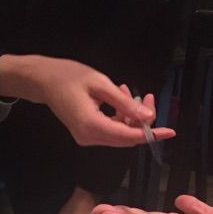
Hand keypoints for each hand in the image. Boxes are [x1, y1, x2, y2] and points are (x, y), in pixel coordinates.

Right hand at [0, 54, 175, 148]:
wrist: (43, 79)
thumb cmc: (69, 76)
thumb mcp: (101, 84)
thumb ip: (124, 103)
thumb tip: (148, 118)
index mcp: (91, 126)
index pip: (128, 137)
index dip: (151, 135)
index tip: (170, 131)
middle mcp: (89, 137)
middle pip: (126, 136)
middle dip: (141, 119)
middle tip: (147, 96)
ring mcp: (86, 137)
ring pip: (119, 132)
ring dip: (130, 114)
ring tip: (127, 90)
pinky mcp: (86, 133)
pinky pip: (110, 129)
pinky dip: (119, 115)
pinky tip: (119, 96)